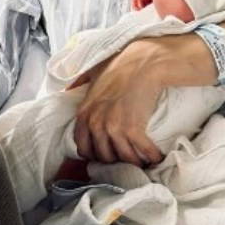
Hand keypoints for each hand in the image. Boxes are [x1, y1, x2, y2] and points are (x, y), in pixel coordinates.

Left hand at [71, 40, 164, 168]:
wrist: (141, 63)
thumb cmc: (118, 67)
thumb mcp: (91, 74)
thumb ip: (78, 84)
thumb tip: (68, 88)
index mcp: (84, 113)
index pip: (83, 147)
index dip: (95, 154)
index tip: (106, 153)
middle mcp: (96, 123)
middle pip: (104, 157)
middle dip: (115, 159)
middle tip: (126, 156)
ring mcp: (114, 128)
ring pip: (123, 158)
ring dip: (135, 161)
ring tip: (142, 159)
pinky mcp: (133, 129)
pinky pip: (143, 153)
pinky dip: (152, 157)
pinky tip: (156, 155)